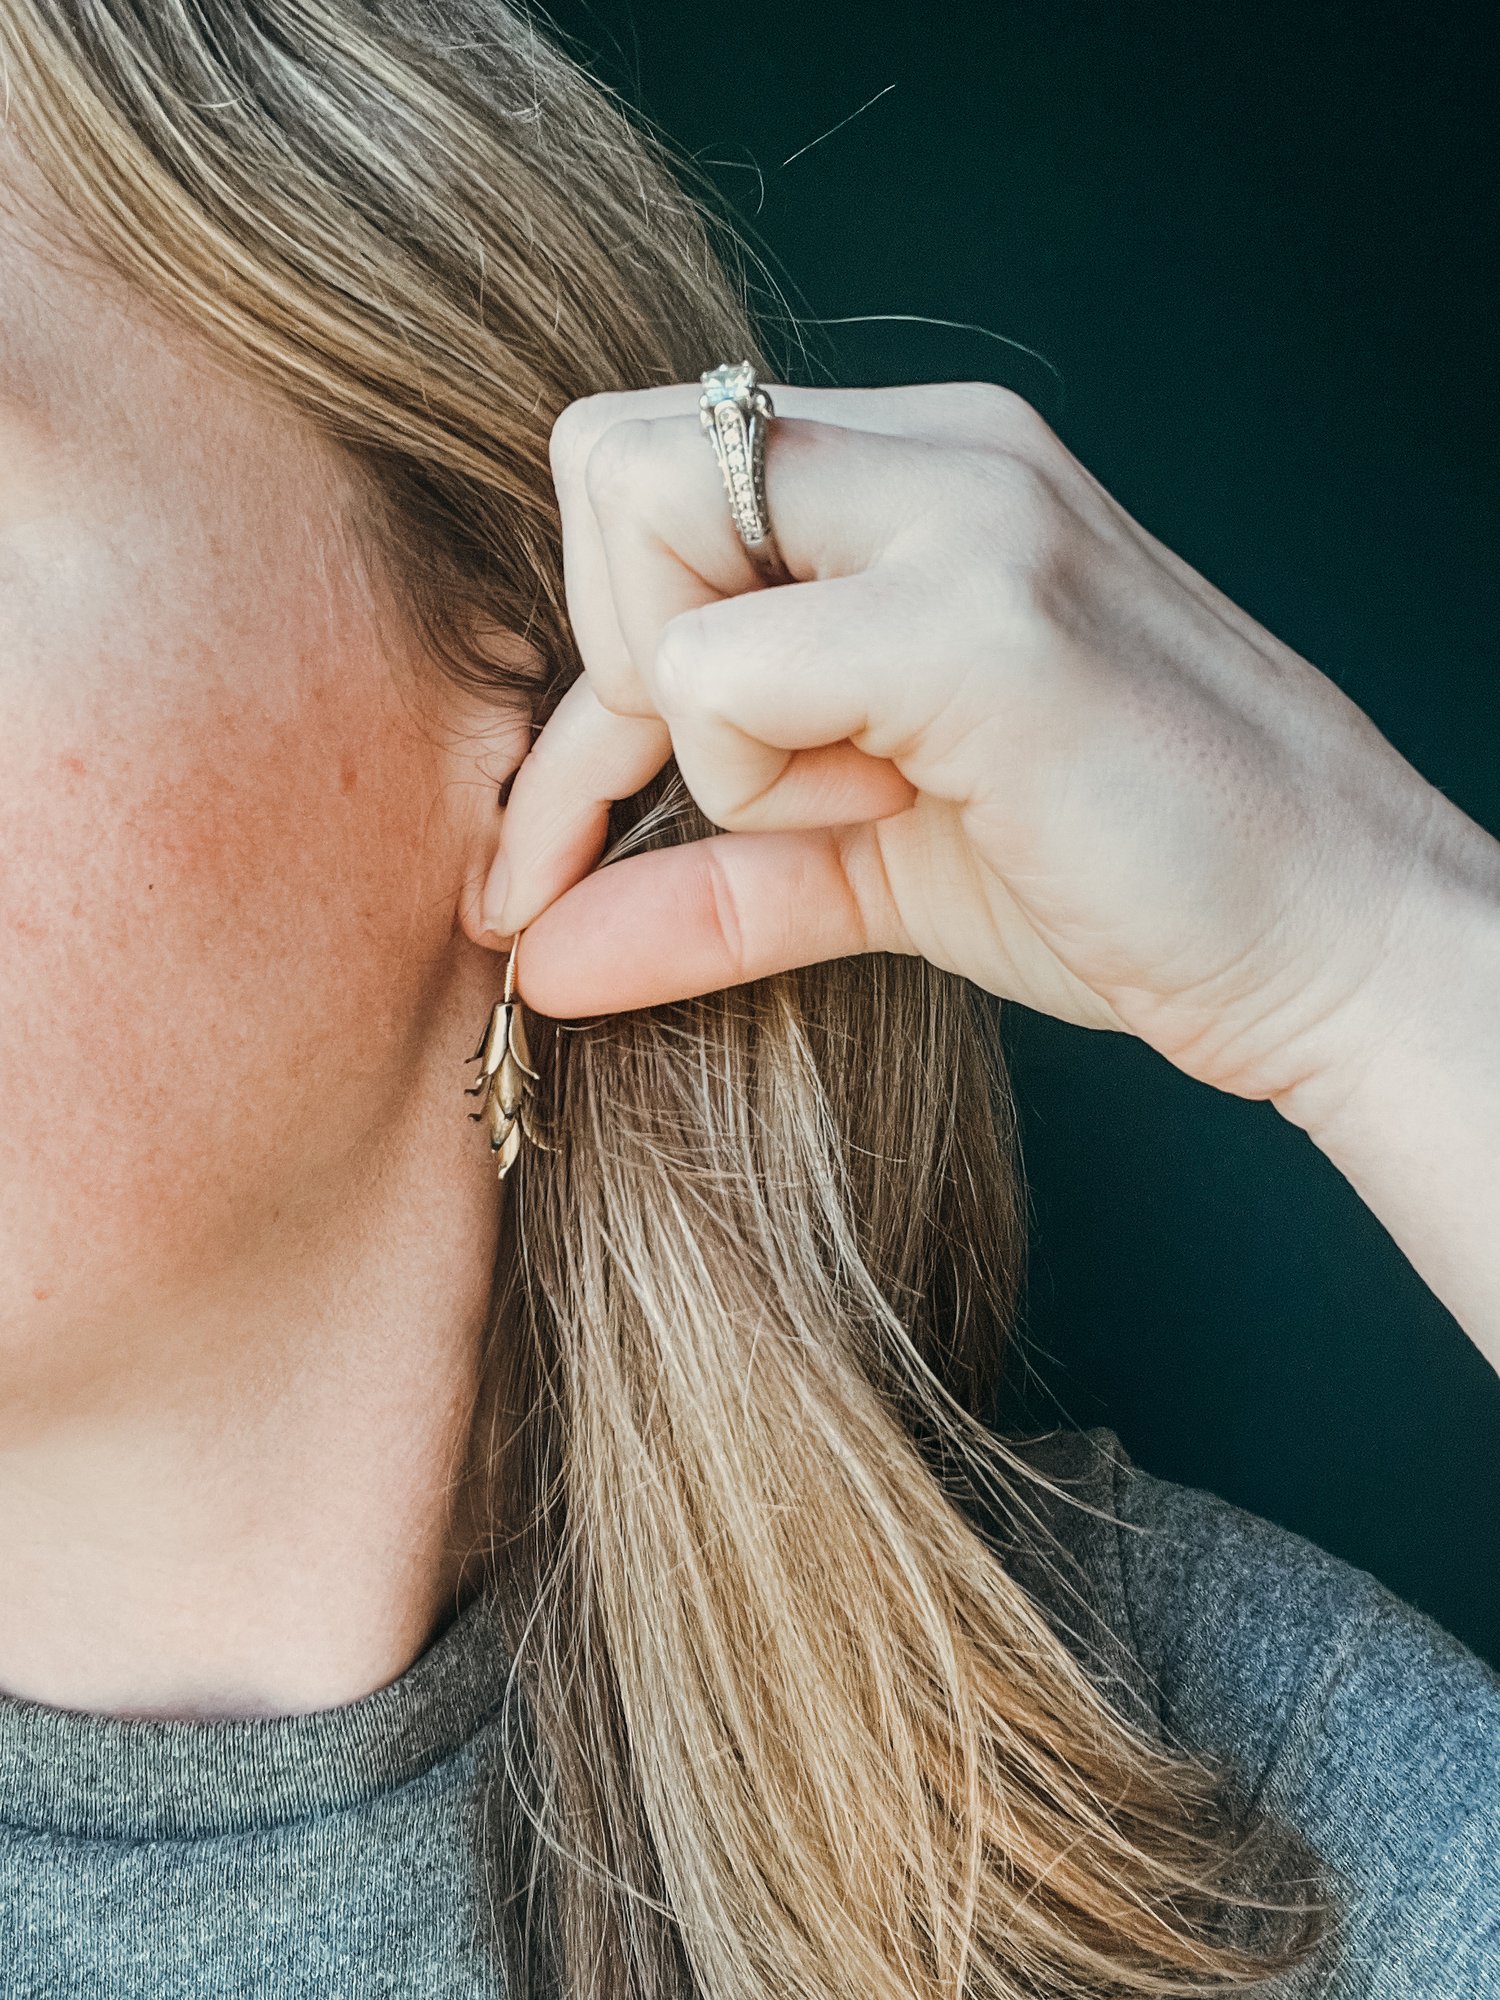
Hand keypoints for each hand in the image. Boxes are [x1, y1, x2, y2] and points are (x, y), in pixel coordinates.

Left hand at [483, 380, 1445, 1107]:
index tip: (555, 850)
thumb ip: (707, 884)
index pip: (646, 487)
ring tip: (855, 797)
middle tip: (740, 779)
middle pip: (611, 455)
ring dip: (696, 711)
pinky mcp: (989, 621)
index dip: (578, 680)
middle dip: (612, 656)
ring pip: (645, 512)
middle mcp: (940, 453)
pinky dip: (759, 774)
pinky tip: (902, 809)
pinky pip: (723, 665)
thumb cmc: (1119, 880)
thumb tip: (537, 953)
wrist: (1327, 939)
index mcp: (916, 476)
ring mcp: (970, 513)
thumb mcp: (872, 868)